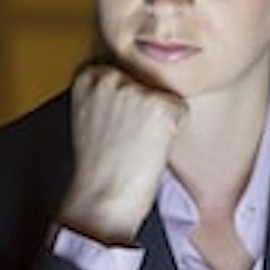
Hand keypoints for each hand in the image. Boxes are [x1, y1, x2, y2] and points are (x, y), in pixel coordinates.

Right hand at [59, 63, 186, 243]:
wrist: (102, 198)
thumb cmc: (98, 165)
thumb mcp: (90, 115)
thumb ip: (106, 90)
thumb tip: (134, 77)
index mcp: (87, 75)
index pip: (125, 70)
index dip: (126, 102)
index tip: (114, 125)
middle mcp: (110, 75)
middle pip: (147, 79)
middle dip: (144, 105)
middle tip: (125, 136)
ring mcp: (136, 89)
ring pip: (165, 94)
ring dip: (158, 118)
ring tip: (135, 142)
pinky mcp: (161, 106)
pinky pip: (181, 110)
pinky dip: (173, 130)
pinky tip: (150, 146)